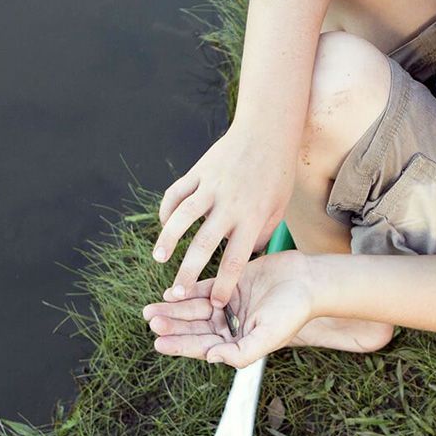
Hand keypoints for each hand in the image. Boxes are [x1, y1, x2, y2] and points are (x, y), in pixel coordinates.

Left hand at [141, 251, 313, 368]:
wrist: (307, 280)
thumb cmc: (292, 311)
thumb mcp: (268, 336)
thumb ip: (241, 352)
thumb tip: (211, 358)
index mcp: (237, 343)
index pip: (203, 347)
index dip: (180, 345)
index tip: (158, 343)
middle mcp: (230, 326)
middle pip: (194, 328)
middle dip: (173, 326)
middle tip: (151, 322)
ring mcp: (228, 305)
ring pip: (194, 310)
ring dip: (174, 310)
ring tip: (151, 310)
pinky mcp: (228, 284)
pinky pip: (203, 289)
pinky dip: (187, 291)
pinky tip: (170, 293)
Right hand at [152, 125, 295, 307]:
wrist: (267, 131)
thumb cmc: (276, 174)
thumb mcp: (277, 208)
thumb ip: (259, 235)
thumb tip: (242, 259)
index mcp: (252, 217)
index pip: (235, 259)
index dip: (224, 285)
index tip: (217, 304)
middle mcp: (230, 204)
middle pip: (204, 244)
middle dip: (188, 272)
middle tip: (177, 293)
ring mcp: (211, 186)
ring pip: (183, 217)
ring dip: (167, 240)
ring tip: (158, 259)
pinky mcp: (199, 171)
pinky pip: (177, 193)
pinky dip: (167, 211)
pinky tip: (165, 226)